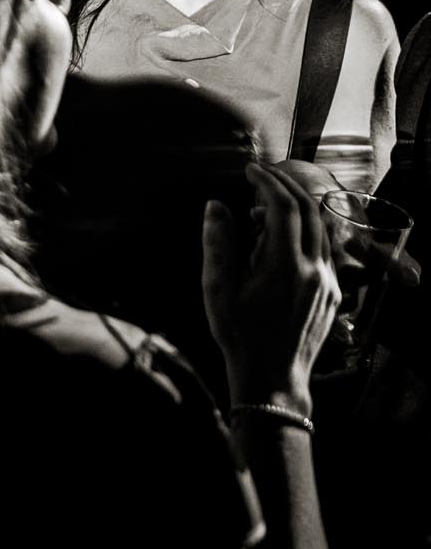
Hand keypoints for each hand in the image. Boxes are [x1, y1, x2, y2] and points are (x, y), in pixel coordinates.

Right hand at [203, 161, 342, 414]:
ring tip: (266, 205)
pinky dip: (306, 231)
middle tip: (261, 175)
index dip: (267, 181)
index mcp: (286, 265)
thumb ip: (219, 244)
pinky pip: (324, 250)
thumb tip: (216, 206)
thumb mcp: (217, 290)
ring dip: (297, 208)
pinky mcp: (332, 294)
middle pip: (309, 211)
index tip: (249, 170)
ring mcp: (328, 282)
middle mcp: (315, 269)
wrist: (273, 378)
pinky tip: (282, 239)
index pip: (284, 207)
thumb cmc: (240, 336)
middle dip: (285, 186)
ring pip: (321, 229)